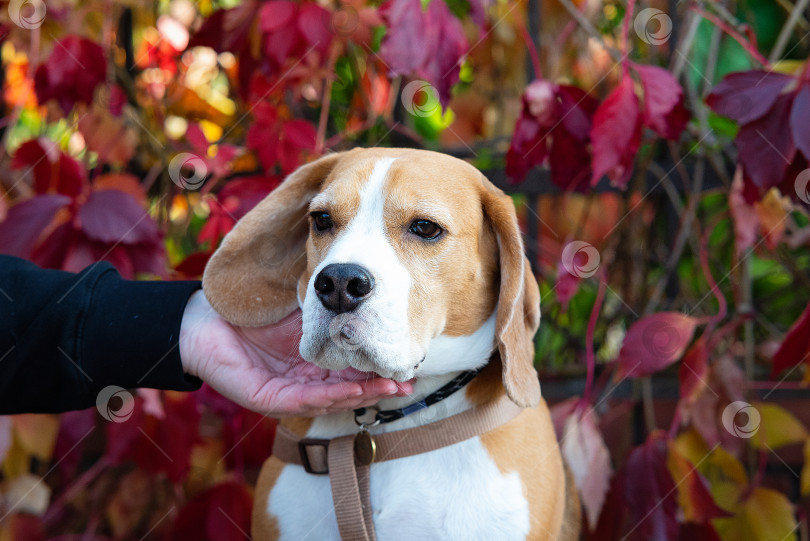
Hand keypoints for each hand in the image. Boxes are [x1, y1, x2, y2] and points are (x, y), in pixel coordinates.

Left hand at [178, 290, 412, 415]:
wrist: (205, 315)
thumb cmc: (255, 308)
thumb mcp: (302, 307)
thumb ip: (330, 307)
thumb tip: (367, 291)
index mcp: (314, 359)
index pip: (352, 365)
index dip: (377, 363)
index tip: (406, 357)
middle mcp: (305, 379)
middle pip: (349, 386)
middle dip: (380, 385)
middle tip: (408, 379)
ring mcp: (288, 391)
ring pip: (332, 398)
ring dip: (364, 395)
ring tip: (391, 387)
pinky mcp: (269, 399)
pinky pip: (306, 399)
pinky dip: (333, 397)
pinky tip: (355, 391)